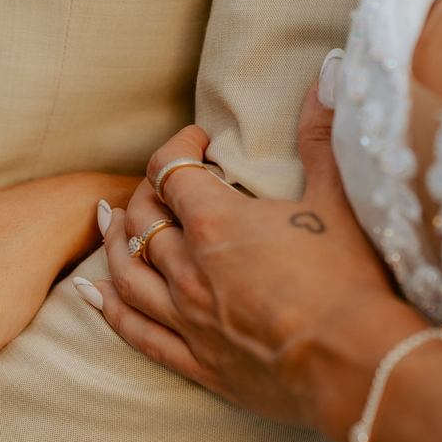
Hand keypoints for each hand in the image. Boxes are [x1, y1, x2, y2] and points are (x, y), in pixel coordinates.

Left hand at [90, 86, 426, 441]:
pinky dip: (106, 308)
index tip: (197, 140)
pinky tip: (87, 293)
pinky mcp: (194, 359)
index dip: (178, 145)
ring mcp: (184, 317)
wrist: (353, 365)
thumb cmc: (351, 282)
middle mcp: (187, 267)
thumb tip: (327, 75)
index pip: (170, 169)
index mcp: (215, 222)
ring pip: (126, 272)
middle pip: (142, 219)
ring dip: (114, 242)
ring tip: (109, 222)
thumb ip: (321, 137)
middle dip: (146, 191)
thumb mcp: (339, 200)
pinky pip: (133, 331)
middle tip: (161, 182)